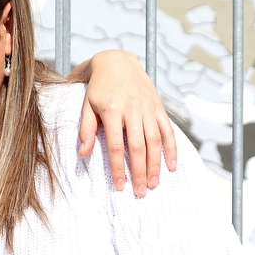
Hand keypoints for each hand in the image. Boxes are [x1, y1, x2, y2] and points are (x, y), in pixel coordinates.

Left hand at [72, 50, 176, 195]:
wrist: (116, 61)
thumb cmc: (98, 87)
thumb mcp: (86, 105)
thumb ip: (85, 129)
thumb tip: (82, 154)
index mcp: (112, 111)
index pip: (116, 146)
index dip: (119, 168)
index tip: (120, 187)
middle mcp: (133, 110)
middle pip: (139, 147)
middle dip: (140, 172)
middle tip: (141, 193)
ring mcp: (148, 108)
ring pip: (155, 141)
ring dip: (156, 165)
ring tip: (154, 184)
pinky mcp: (159, 107)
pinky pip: (168, 130)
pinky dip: (172, 148)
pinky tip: (171, 166)